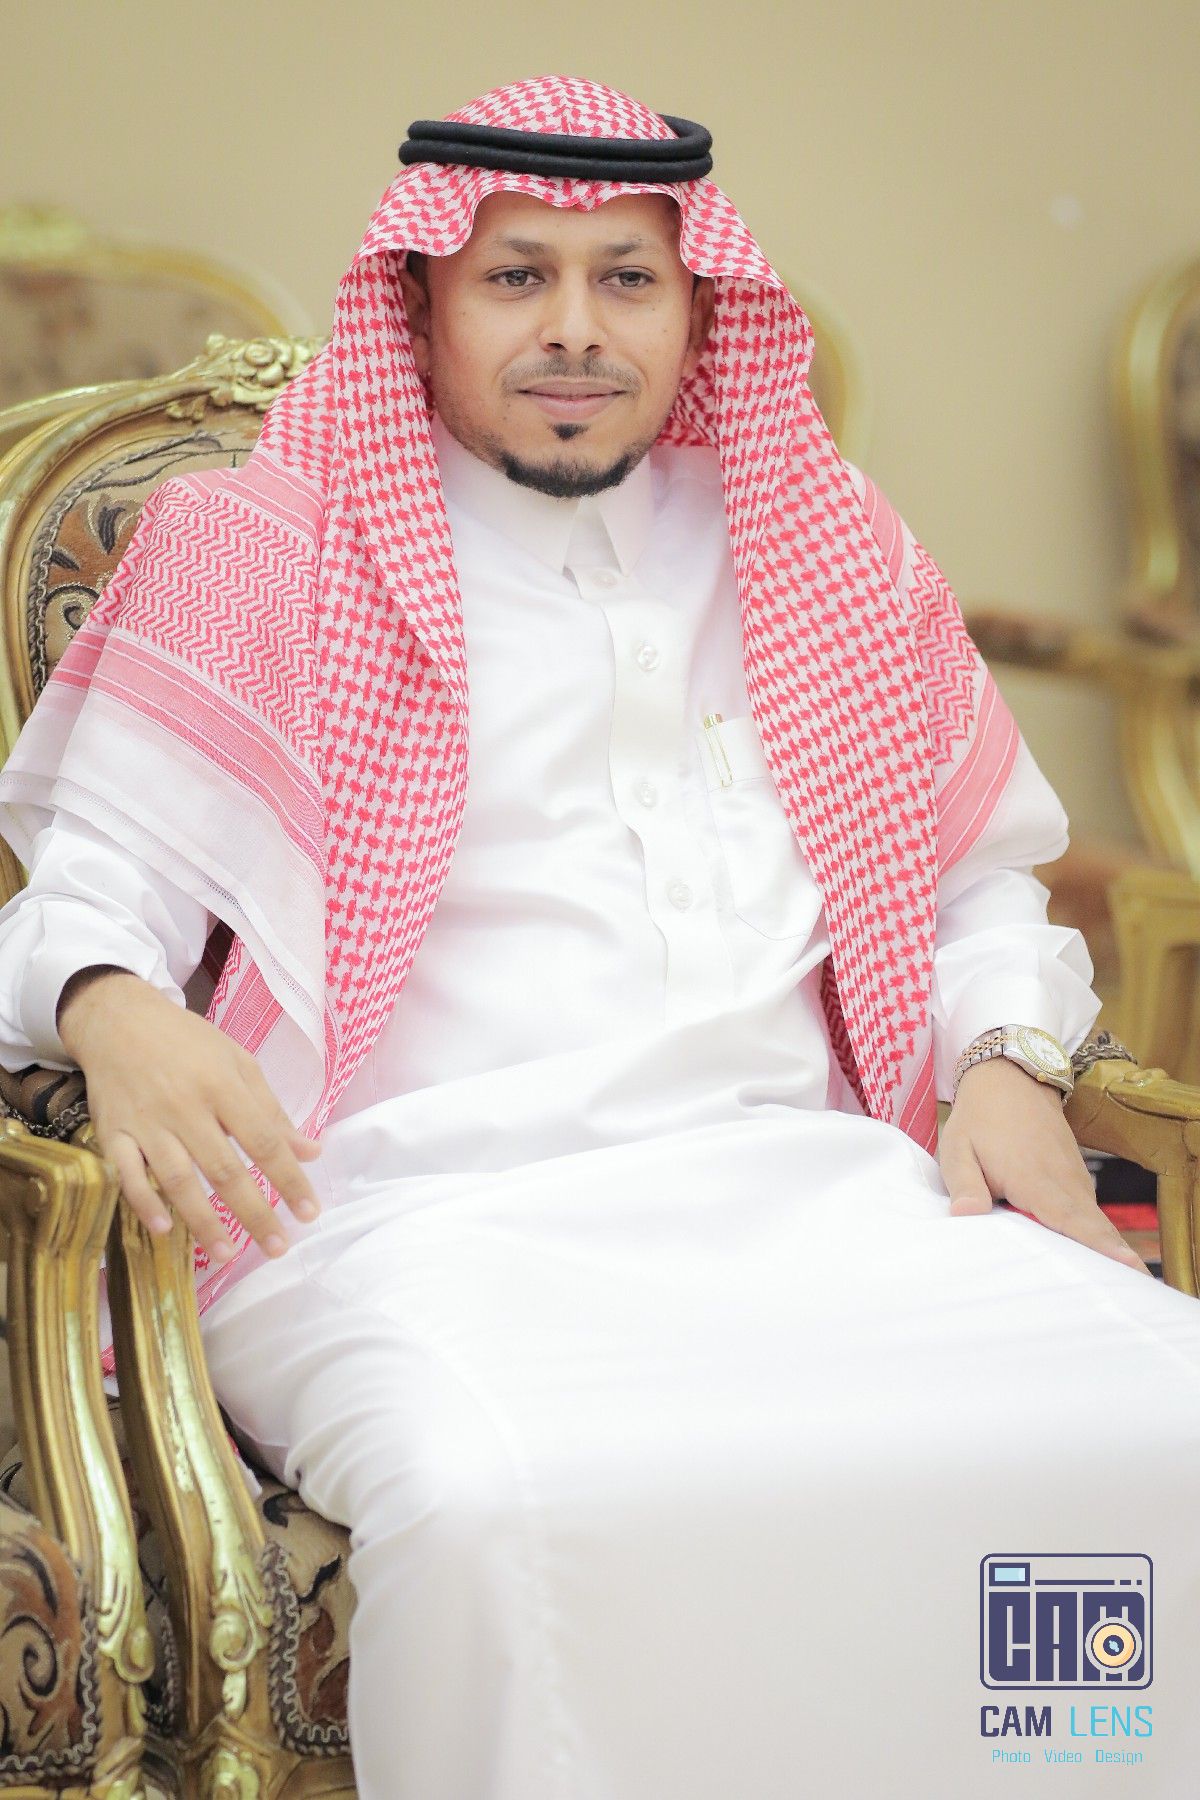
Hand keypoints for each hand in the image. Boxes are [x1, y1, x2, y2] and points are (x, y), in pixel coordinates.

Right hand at [58, 966, 321, 1265]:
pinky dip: (143, 1202)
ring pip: (178, 1179)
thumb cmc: (188, 1043)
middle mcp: (186, 1107)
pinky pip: (126, 1174)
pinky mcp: (112, 1132)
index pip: (264, 1142)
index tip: (309, 1213)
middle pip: (225, 1169)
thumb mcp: (239, 1063)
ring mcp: (147, 1122)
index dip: (289, 1180)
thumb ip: (272, 1111)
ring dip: (203, 1220)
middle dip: (254, 1212)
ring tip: (227, 1254)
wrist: (119, 1020)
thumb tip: (310, 1152)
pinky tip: (163, 1229)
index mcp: (223, 1086)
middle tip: (277, 1248)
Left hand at [939, 1056, 1151, 1276]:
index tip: (1127, 1267)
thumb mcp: (958, 1148)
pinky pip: (1089, 1212)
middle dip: (1114, 1260)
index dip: (1097, 1245)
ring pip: (1094, 1222)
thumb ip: (964, 1184)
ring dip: (1106, 1251)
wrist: (1010, 1077)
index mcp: (1034, 1178)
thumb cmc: (980, 1118)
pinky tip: (1099, 1261)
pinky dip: (1097, 1235)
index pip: (1069, 1219)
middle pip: (1093, 1228)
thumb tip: (966, 1215)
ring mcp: (1074, 1177)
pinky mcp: (1075, 1177)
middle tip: (1132, 1290)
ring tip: (1117, 1285)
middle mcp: (1063, 1180)